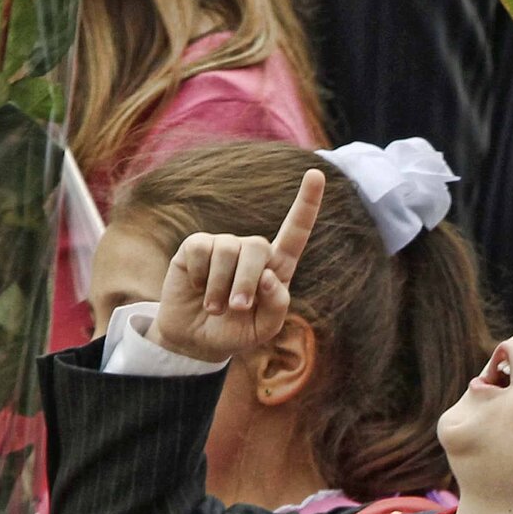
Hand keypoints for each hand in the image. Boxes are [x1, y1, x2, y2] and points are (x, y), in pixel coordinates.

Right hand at [147, 169, 325, 362]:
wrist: (197, 339)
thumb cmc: (237, 331)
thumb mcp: (266, 328)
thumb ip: (277, 305)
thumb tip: (269, 276)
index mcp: (277, 267)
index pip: (295, 231)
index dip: (306, 204)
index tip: (316, 174)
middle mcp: (252, 251)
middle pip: (259, 247)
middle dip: (248, 281)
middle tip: (237, 308)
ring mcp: (224, 246)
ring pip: (229, 250)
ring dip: (221, 286)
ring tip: (214, 307)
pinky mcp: (196, 247)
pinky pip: (202, 249)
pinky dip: (201, 276)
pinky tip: (198, 288)